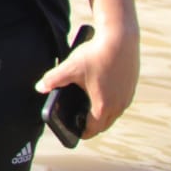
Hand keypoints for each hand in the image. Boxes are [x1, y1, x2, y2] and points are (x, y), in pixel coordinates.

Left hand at [35, 0, 139, 139]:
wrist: (120, 39)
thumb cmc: (94, 55)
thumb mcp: (69, 67)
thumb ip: (52, 80)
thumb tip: (39, 88)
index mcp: (103, 107)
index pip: (92, 129)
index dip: (82, 132)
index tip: (74, 132)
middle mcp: (118, 106)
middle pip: (104, 124)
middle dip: (91, 124)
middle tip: (79, 122)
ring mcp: (127, 97)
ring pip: (114, 113)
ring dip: (102, 114)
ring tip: (88, 108)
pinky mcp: (131, 86)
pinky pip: (120, 101)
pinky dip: (110, 102)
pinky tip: (100, 92)